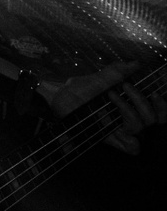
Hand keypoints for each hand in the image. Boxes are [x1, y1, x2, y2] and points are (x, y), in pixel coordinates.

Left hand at [46, 61, 165, 154]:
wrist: (55, 100)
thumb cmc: (76, 90)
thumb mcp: (96, 79)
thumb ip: (116, 72)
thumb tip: (135, 63)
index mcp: (130, 104)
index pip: (159, 110)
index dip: (163, 105)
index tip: (157, 91)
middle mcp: (128, 118)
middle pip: (155, 119)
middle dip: (144, 101)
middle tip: (126, 86)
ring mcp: (120, 129)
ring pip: (141, 126)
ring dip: (129, 108)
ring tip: (111, 94)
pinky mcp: (110, 139)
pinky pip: (132, 147)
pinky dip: (128, 137)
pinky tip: (114, 122)